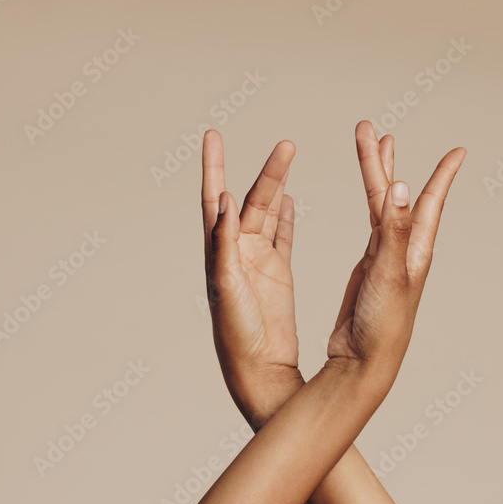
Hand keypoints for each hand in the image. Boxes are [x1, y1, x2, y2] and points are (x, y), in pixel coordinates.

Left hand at [201, 129, 304, 428]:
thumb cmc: (235, 333)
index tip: (213, 135)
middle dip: (266, 172)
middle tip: (287, 145)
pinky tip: (289, 198)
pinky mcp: (276, 275)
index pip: (214, 200)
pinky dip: (285, 217)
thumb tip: (225, 199)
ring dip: (276, 186)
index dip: (213, 167)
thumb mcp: (228, 285)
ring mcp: (257, 262)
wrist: (257, 368)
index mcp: (219, 253)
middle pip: (250, 201)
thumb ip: (225, 244)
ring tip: (288, 157)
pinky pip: (282, 237)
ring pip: (268, 214)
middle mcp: (236, 253)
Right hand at [327, 121, 465, 385]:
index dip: (442, 176)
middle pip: (395, 196)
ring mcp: (385, 260)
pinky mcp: (369, 270)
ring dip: (374, 177)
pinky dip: (372, 206)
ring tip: (369, 145)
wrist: (363, 362)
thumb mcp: (389, 274)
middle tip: (370, 128)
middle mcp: (404, 252)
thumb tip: (400, 186)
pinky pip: (373, 227)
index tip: (458, 151)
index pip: (428, 203)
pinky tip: (372, 197)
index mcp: (415, 252)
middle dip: (383, 161)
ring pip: (381, 208)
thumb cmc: (383, 326)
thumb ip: (393, 231)